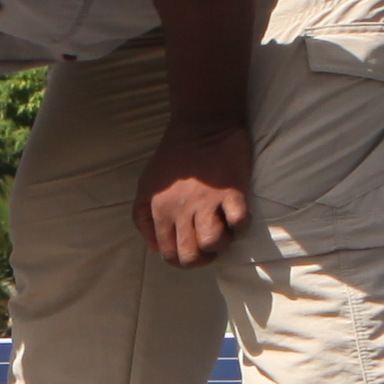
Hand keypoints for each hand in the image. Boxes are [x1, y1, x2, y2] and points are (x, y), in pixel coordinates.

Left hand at [140, 115, 252, 265]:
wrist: (202, 123)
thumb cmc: (173, 157)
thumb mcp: (146, 186)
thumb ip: (143, 218)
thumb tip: (154, 248)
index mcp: (160, 211)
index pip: (169, 255)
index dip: (183, 259)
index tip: (193, 248)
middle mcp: (183, 210)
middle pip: (191, 257)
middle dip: (202, 259)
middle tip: (209, 244)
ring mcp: (208, 201)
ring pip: (214, 243)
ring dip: (222, 243)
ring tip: (223, 229)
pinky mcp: (232, 191)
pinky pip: (240, 222)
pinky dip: (241, 225)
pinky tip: (237, 215)